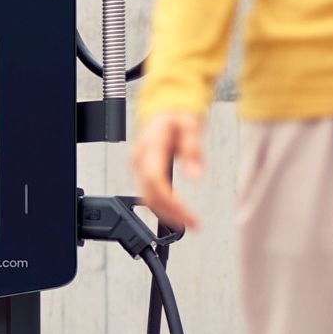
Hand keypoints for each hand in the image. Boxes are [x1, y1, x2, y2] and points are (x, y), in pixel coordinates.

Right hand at [130, 110, 203, 232]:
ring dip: (166, 214)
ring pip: (146, 198)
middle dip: (170, 214)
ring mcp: (138, 166)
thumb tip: (195, 176)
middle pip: (149, 195)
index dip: (170, 202)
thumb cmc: (176, 115)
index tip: (188, 215)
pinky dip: (161, 207)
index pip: (155, 182)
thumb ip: (193, 150)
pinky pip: (147, 194)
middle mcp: (139, 159)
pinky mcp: (141, 171)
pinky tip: (176, 213)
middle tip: (193, 224)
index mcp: (150, 147)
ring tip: (188, 222)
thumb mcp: (190, 126)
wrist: (163, 108)